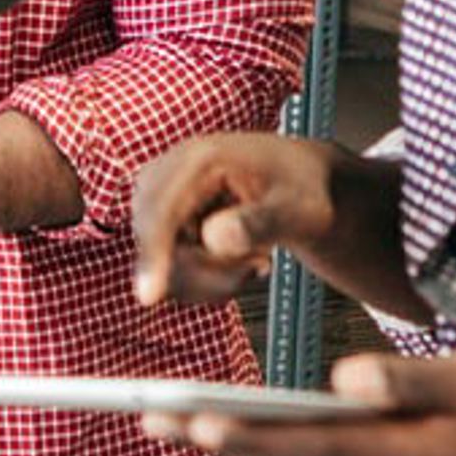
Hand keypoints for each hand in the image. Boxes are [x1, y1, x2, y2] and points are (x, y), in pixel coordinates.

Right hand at [131, 132, 425, 320]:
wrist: (304, 186)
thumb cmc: (306, 191)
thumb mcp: (300, 208)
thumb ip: (260, 223)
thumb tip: (213, 240)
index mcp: (201, 157)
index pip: (161, 209)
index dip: (152, 253)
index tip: (149, 297)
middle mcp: (172, 173)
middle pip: (153, 238)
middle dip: (204, 272)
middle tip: (262, 269)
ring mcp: (166, 198)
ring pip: (162, 260)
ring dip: (212, 278)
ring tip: (260, 262)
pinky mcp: (168, 221)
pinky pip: (170, 267)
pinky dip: (207, 278)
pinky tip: (242, 261)